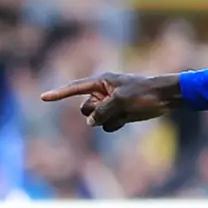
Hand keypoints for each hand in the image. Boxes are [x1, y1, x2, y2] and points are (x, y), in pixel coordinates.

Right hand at [41, 71, 183, 131]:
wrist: (165, 97)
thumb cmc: (144, 92)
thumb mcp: (120, 101)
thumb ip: (102, 111)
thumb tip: (90, 122)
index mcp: (101, 81)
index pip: (74, 88)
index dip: (58, 94)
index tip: (42, 97)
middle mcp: (102, 92)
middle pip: (85, 108)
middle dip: (95, 112)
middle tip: (114, 106)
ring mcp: (110, 104)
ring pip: (96, 120)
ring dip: (108, 120)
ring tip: (126, 111)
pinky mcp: (118, 114)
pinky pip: (108, 126)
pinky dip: (116, 124)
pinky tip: (129, 118)